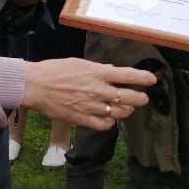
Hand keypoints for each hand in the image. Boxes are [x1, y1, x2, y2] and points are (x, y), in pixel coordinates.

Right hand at [21, 57, 155, 130]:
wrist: (36, 85)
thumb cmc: (55, 70)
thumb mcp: (79, 63)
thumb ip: (98, 69)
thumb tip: (113, 71)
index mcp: (98, 73)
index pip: (128, 75)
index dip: (143, 78)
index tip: (153, 79)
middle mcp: (98, 90)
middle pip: (129, 98)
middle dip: (140, 98)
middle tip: (142, 98)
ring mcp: (91, 106)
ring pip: (119, 113)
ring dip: (126, 112)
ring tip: (126, 109)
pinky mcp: (82, 119)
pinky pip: (104, 125)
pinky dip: (110, 124)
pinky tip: (109, 120)